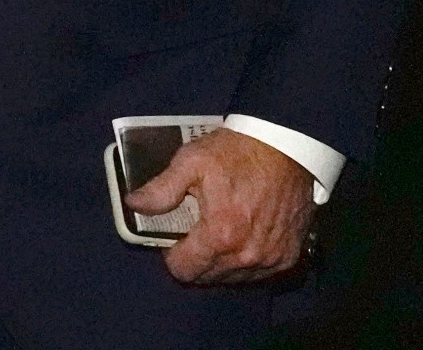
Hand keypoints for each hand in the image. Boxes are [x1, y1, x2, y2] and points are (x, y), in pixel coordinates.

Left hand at [129, 128, 313, 285]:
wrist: (286, 145)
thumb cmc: (237, 152)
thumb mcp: (192, 162)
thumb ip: (161, 189)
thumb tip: (134, 205)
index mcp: (220, 236)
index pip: (183, 270)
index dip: (173, 255)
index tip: (176, 237)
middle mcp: (247, 256)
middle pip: (208, 277)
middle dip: (197, 258)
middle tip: (198, 231)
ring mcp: (271, 259)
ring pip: (233, 278)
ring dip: (223, 262)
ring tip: (222, 231)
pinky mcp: (288, 256)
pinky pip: (259, 273)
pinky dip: (248, 260)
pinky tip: (245, 236)